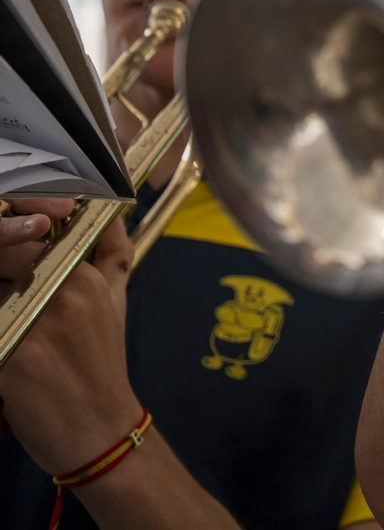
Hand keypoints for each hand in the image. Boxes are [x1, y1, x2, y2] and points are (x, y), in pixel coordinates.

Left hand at [0, 202, 142, 475]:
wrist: (97, 427)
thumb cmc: (102, 363)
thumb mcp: (117, 301)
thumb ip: (114, 252)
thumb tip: (113, 210)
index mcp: (84, 274)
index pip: (33, 227)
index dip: (15, 223)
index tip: (20, 233)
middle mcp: (59, 290)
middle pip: (2, 251)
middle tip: (8, 288)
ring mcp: (32, 320)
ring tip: (12, 309)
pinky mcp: (8, 352)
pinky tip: (6, 341)